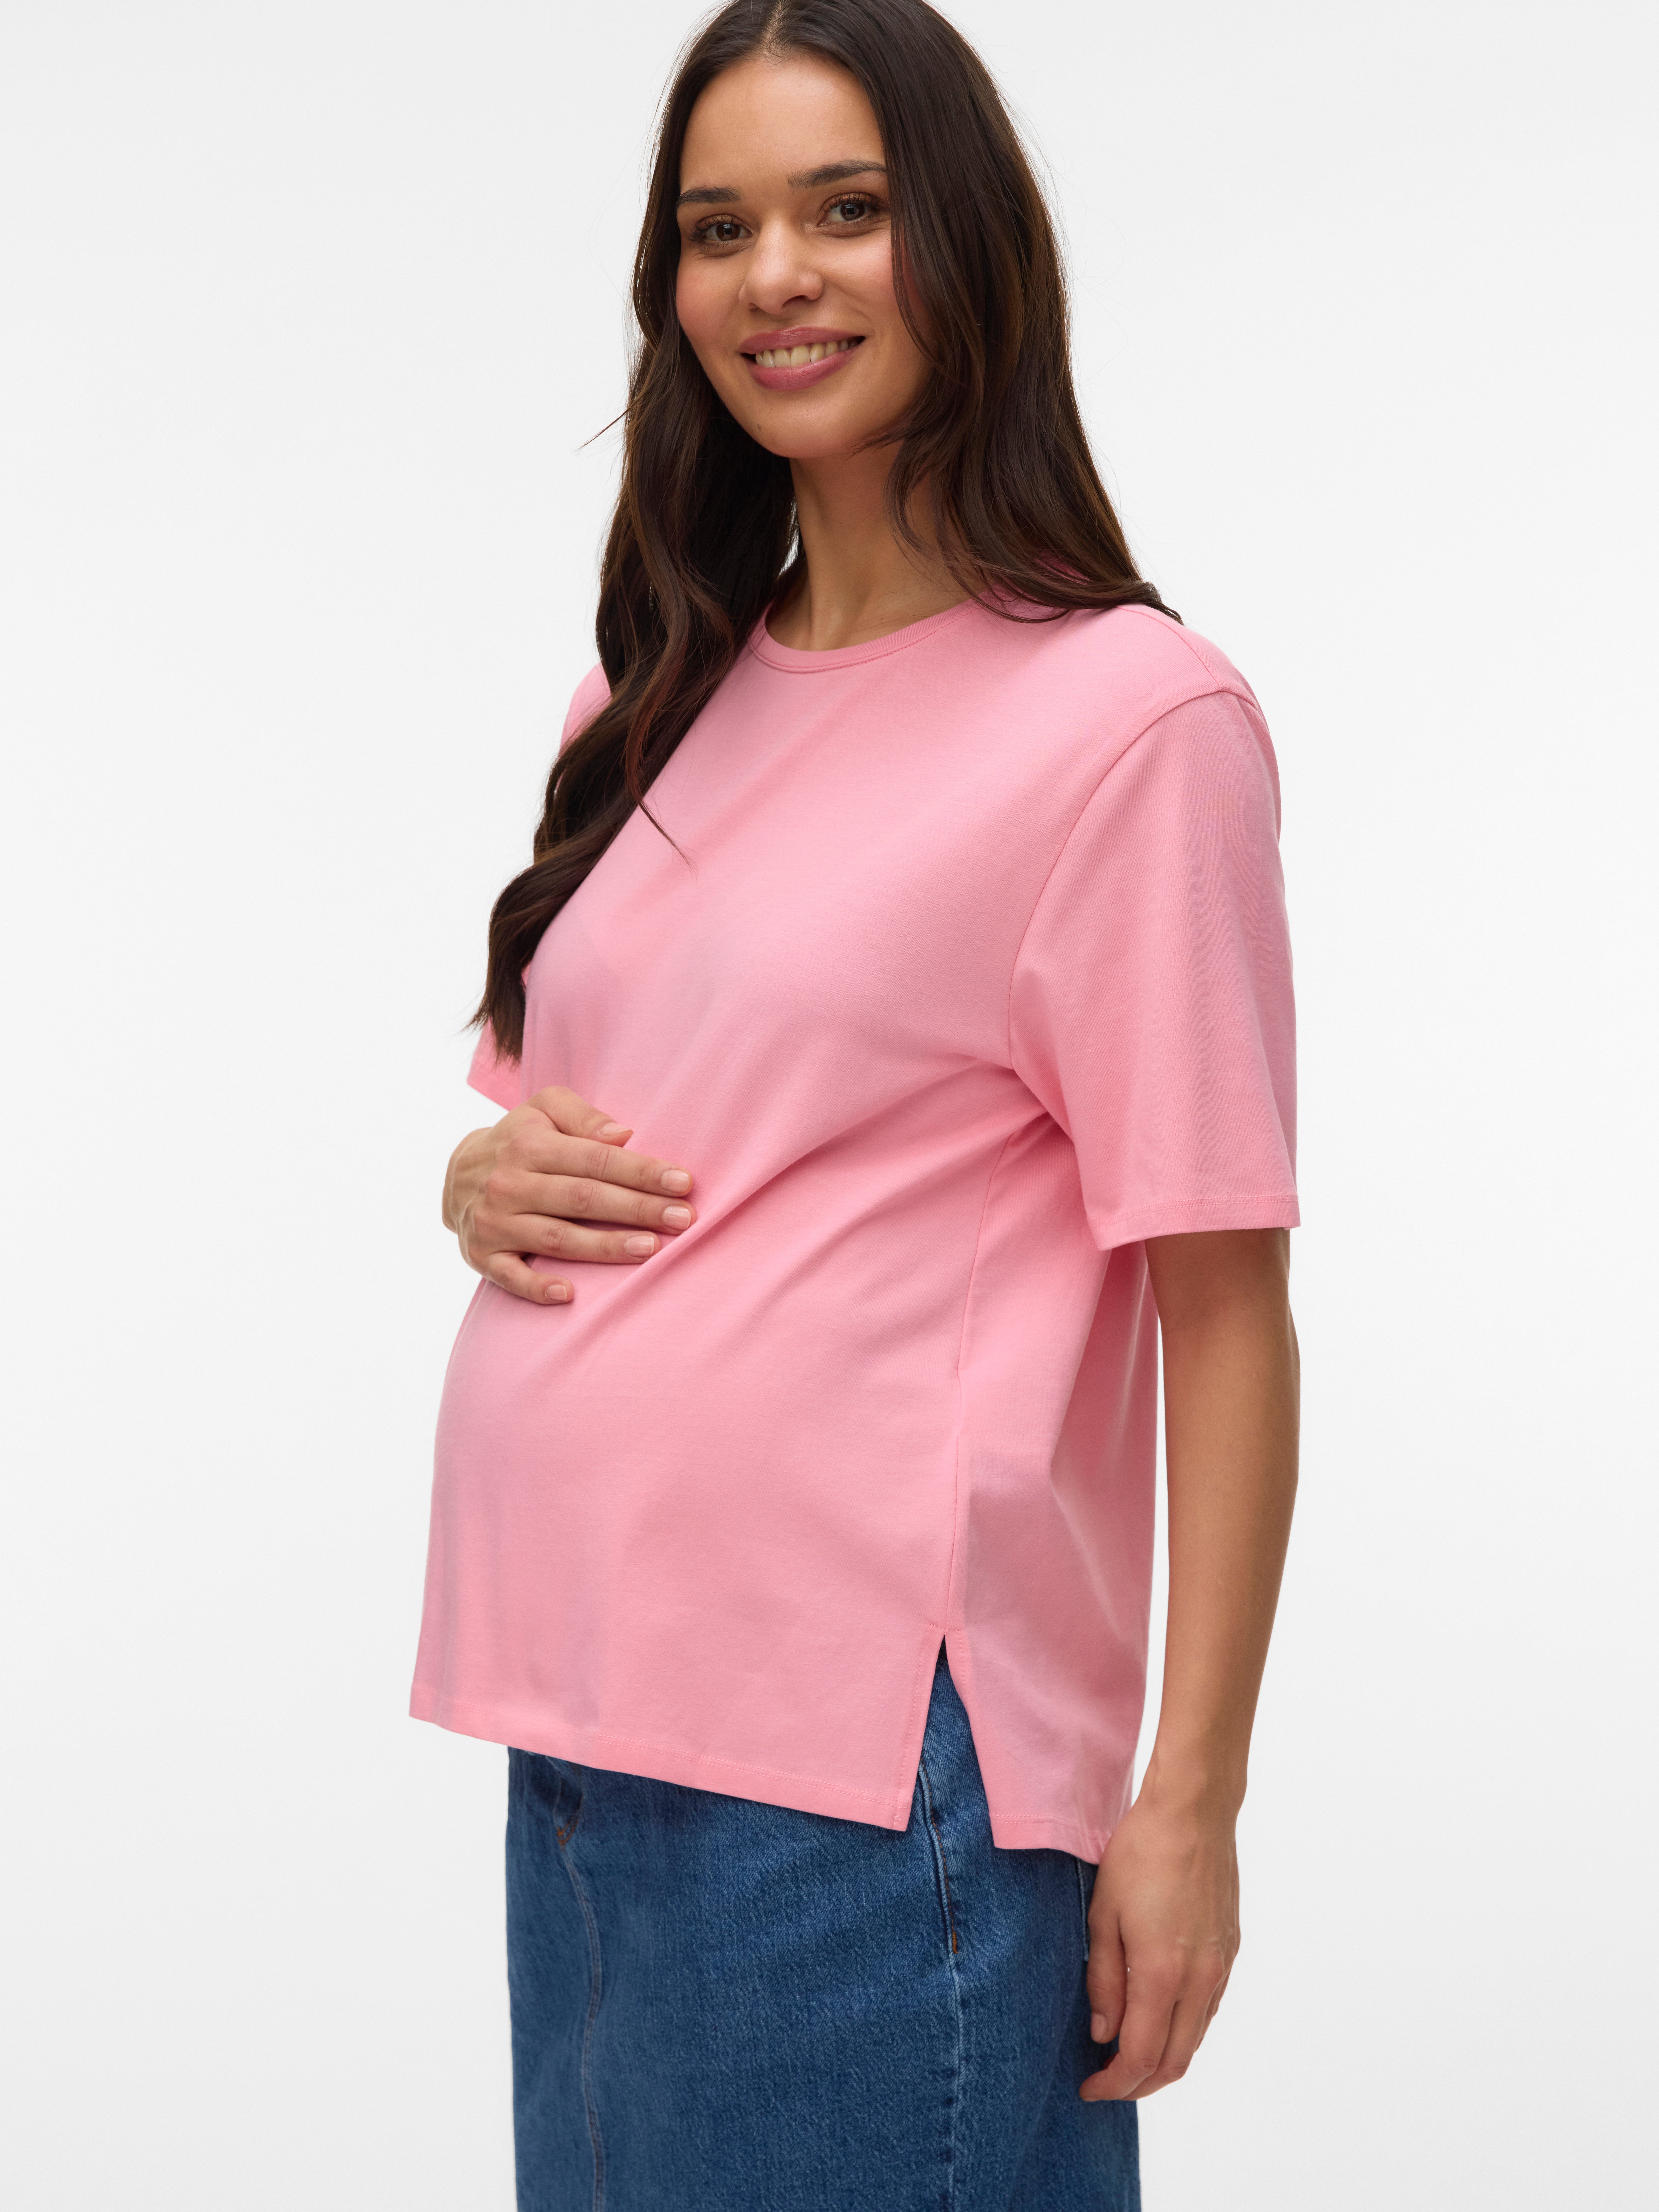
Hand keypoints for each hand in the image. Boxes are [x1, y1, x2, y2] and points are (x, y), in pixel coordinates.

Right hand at [442, 1084, 695, 1304]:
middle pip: (583, 1199)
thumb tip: (624, 1135)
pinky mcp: (481, 1255)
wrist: (453, 1174)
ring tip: (651, 1249)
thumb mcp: (544, 1109)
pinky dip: (537, 1288)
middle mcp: (509, 1184)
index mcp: (529, 1146)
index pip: (596, 1159)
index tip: (683, 1182)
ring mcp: (494, 1223)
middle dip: (637, 1208)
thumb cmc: (519, 1140)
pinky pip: (510, 1277)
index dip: (641, 1171)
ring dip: (605, 1247)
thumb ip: (584, 1117)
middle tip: (683, 1218)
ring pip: (557, 1238)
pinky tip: (571, 1294)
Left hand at [1079, 1789, 1239, 2100]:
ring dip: (1162, 2061)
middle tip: (1105, 2082)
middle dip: (1138, 2085)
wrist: (1193, 1814)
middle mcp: (1200, 1980)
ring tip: (1126, 2056)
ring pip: (1193, 2041)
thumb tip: (1102, 2034)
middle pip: (1173, 2062)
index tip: (1087, 2089)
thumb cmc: (1141, 1855)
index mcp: (1163, 1973)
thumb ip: (1103, 1980)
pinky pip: (1206, 2011)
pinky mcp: (1230, 1953)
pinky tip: (1156, 2018)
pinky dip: (1182, 2031)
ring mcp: (1220, 1968)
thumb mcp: (1103, 1914)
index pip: (1140, 2057)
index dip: (1113, 2083)